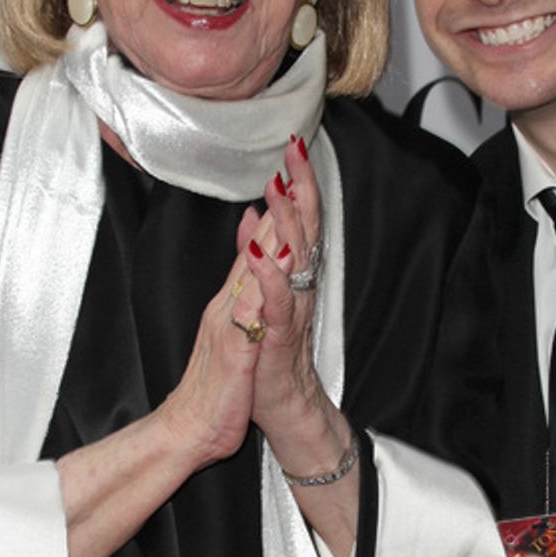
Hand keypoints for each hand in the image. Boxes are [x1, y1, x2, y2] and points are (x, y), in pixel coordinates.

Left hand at [238, 135, 328, 447]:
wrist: (282, 411)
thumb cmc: (267, 359)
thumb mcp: (259, 299)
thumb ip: (259, 257)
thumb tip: (251, 217)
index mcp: (291, 278)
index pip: (297, 221)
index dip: (298, 183)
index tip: (294, 145)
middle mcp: (296, 290)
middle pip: (304, 230)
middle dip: (300, 188)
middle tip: (297, 149)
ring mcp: (287, 313)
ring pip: (294, 261)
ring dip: (287, 223)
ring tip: (279, 187)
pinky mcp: (276, 340)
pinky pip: (275, 305)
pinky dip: (270, 278)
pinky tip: (263, 254)